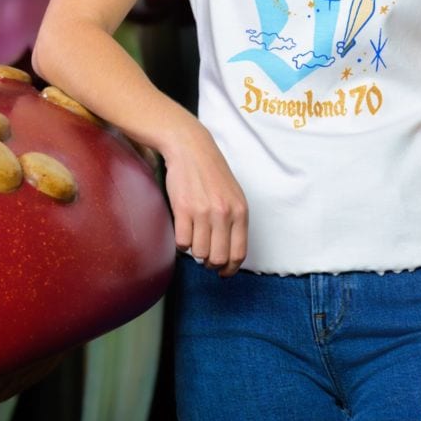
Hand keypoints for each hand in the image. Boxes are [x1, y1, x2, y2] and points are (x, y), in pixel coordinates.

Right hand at [162, 124, 247, 276]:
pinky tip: (183, 229)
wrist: (191, 148)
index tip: (223, 273)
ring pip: (199, 253)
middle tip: (205, 257)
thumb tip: (230, 255)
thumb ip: (235, 222)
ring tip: (193, 236)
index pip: (239, 253)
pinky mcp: (183, 209)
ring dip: (194, 251)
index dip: (229, 269)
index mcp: (240, 211)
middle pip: (218, 259)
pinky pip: (182, 243)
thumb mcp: (233, 196)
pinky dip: (181, 242)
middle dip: (210, 263)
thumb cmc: (212, 173)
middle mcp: (224, 213)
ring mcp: (203, 212)